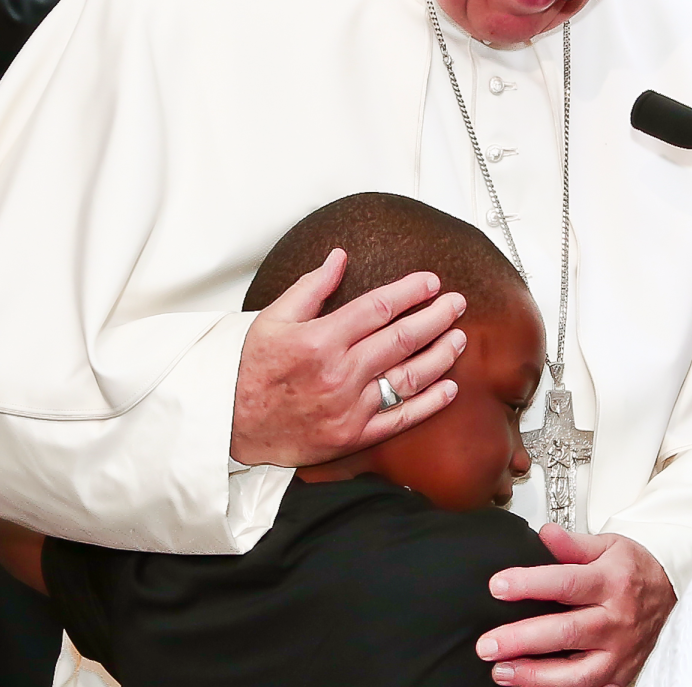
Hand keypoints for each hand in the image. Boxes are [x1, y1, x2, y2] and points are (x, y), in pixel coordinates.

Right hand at [229, 248, 465, 466]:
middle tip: (458, 304)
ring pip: (410, 376)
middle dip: (437, 317)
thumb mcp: (273, 319)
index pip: (379, 307)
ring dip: (441, 355)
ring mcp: (350, 406)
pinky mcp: (354, 435)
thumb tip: (340, 256)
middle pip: (403, 338)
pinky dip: (430, 403)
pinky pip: (401, 417)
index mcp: (321, 339)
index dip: (411, 291)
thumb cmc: (252, 369)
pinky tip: (450, 388)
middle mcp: (340, 372)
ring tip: (459, 339)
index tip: (432, 282)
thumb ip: (311, 286)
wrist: (232, 424)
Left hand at [477, 525, 676, 686]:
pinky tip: (529, 685)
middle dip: (522, 640)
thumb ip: (572, 544)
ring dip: (535, 676)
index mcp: (612, 582)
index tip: (497, 586)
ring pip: (577, 674)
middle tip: (488, 644)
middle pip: (566, 632)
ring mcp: (619, 652)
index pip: (565, 584)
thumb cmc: (634, 570)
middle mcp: (616, 620)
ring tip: (501, 671)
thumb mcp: (608, 546)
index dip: (529, 585)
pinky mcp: (620, 674)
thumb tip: (544, 534)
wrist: (671, 594)